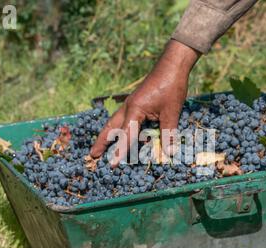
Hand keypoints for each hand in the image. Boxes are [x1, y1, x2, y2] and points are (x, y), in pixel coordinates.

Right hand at [90, 40, 200, 164]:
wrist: (172, 65)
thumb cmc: (171, 86)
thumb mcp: (171, 112)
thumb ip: (168, 133)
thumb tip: (169, 153)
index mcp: (134, 110)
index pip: (125, 135)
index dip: (119, 151)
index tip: (111, 165)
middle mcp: (129, 107)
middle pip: (111, 127)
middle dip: (102, 141)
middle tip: (93, 155)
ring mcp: (131, 103)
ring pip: (115, 122)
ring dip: (107, 134)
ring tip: (100, 146)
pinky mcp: (137, 101)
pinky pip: (125, 118)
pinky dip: (120, 127)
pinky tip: (123, 132)